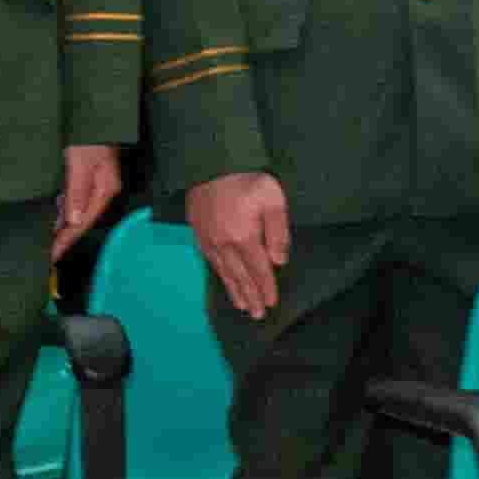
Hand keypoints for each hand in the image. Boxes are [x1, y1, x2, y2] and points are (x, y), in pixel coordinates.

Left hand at [55, 145, 121, 251]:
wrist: (96, 118)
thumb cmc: (89, 141)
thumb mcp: (80, 166)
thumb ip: (77, 193)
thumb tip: (73, 221)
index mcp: (104, 190)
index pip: (84, 222)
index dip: (69, 239)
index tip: (55, 254)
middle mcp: (104, 191)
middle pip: (84, 220)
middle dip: (67, 235)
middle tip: (52, 252)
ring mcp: (99, 186)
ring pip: (81, 212)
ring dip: (66, 224)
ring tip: (54, 238)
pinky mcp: (92, 180)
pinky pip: (79, 202)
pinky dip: (68, 210)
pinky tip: (61, 214)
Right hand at [187, 168, 290, 319]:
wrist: (212, 164)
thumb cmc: (247, 179)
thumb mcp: (273, 200)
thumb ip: (278, 232)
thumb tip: (279, 261)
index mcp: (244, 237)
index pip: (258, 269)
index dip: (266, 287)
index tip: (272, 303)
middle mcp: (224, 244)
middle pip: (240, 276)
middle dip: (250, 296)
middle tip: (257, 315)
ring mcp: (209, 240)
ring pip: (223, 272)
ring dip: (234, 290)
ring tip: (242, 306)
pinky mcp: (199, 234)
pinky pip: (210, 262)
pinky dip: (219, 276)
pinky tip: (224, 281)